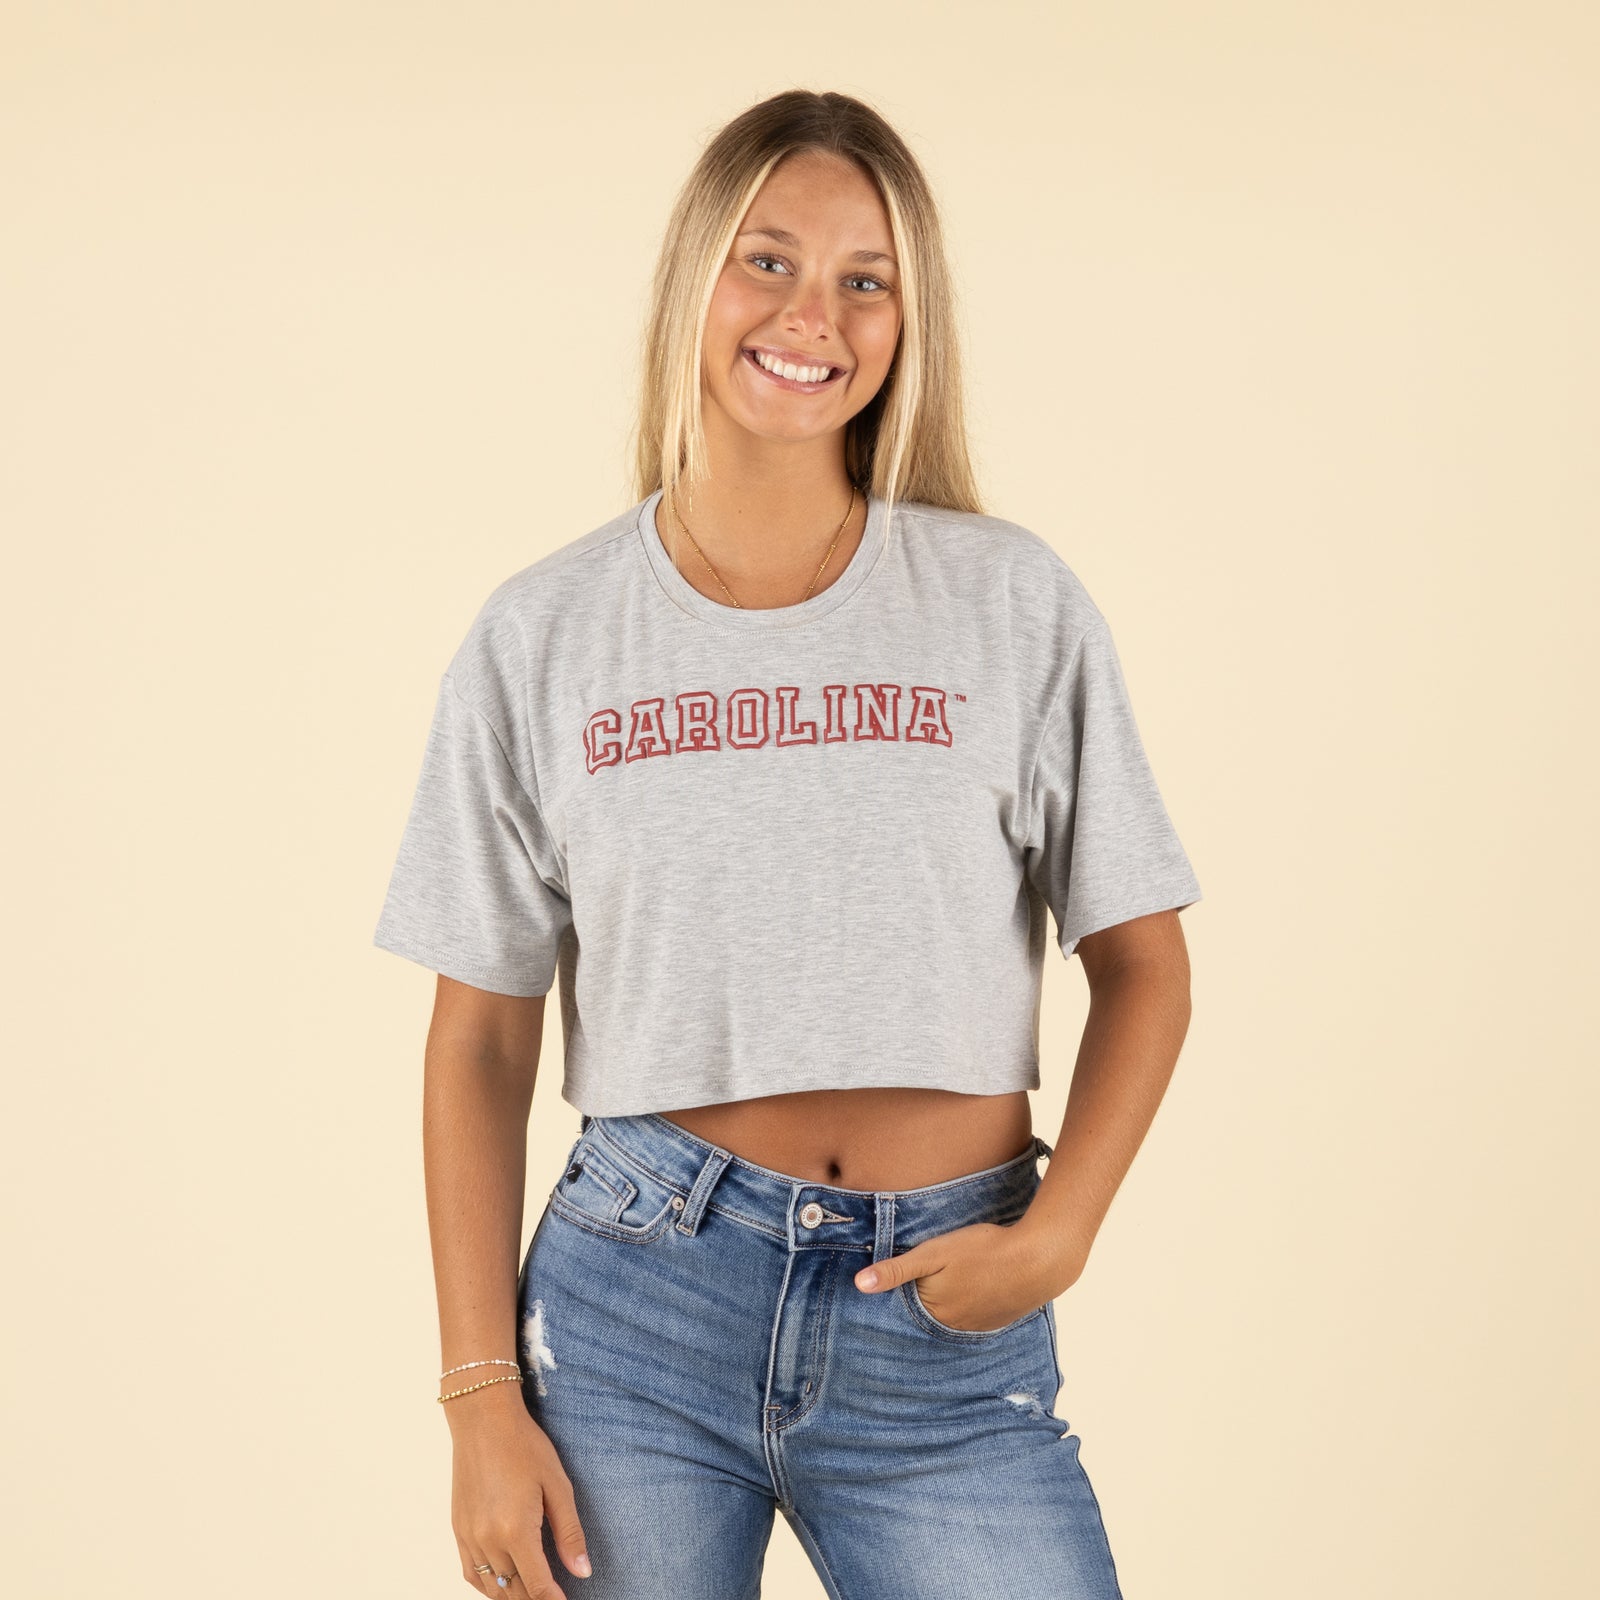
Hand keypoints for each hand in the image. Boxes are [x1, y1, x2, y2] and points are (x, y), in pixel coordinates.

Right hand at [449, 1398, 591, 1594]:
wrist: (483, 1420)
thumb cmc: (524, 1446)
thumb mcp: (557, 1485)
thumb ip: (569, 1533)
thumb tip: (583, 1572)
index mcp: (515, 1530)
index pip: (538, 1586)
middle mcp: (487, 1540)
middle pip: (514, 1592)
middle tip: (555, 1596)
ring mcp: (469, 1537)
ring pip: (491, 1588)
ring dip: (513, 1596)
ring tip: (534, 1594)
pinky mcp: (458, 1529)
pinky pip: (471, 1573)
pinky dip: (488, 1586)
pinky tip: (504, 1582)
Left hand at [853, 1220, 1055, 1332]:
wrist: (1038, 1260)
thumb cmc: (982, 1251)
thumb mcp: (934, 1253)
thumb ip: (897, 1269)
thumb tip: (859, 1285)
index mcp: (933, 1312)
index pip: (904, 1307)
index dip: (899, 1292)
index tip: (898, 1282)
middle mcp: (953, 1327)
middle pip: (927, 1314)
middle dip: (921, 1300)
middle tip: (927, 1280)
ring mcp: (977, 1326)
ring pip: (950, 1316)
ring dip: (946, 1303)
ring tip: (949, 1283)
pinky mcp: (997, 1320)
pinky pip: (972, 1316)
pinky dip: (968, 1304)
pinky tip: (972, 1287)